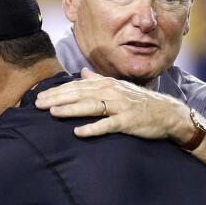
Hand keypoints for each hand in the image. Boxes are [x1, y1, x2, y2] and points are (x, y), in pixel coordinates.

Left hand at [36, 68, 193, 142]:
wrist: (167, 113)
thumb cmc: (140, 102)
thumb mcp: (118, 87)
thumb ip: (98, 79)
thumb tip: (82, 72)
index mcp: (107, 84)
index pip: (77, 86)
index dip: (58, 90)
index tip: (39, 95)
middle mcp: (112, 92)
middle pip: (80, 94)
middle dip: (58, 98)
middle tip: (38, 103)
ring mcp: (120, 106)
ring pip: (91, 107)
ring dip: (71, 109)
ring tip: (52, 113)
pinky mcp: (127, 122)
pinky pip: (108, 125)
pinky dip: (93, 128)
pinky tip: (78, 132)